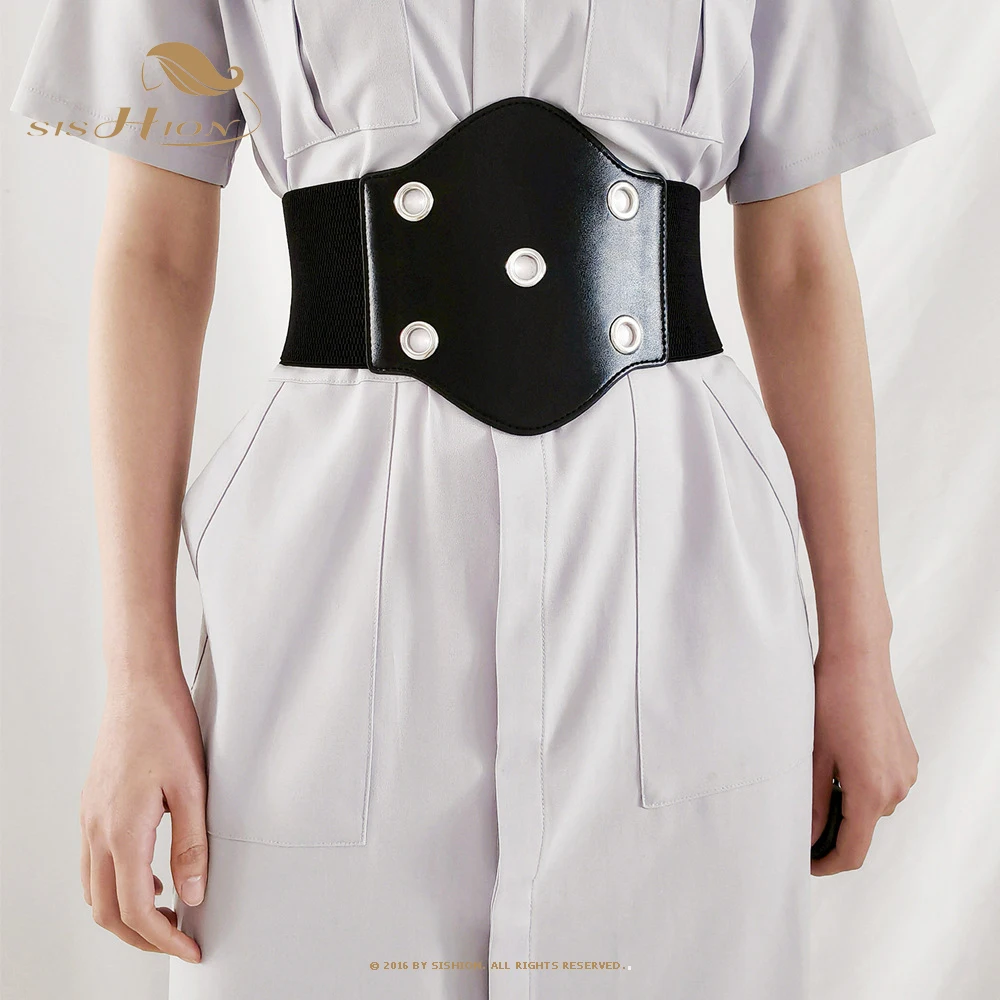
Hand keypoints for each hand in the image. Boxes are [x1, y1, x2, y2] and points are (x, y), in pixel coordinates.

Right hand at [80, 660, 207, 960]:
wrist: (139, 687)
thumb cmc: (168, 727)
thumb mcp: (192, 786)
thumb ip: (192, 844)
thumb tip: (193, 895)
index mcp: (123, 831)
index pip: (136, 908)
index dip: (164, 939)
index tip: (192, 949)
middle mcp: (97, 831)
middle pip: (107, 911)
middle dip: (141, 937)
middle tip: (179, 940)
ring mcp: (89, 819)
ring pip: (95, 891)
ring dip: (126, 914)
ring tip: (168, 914)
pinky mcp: (92, 808)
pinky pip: (94, 864)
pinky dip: (117, 885)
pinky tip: (151, 876)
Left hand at [810, 639, 917, 874]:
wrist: (858, 661)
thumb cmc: (832, 700)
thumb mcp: (814, 755)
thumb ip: (814, 801)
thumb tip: (809, 836)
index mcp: (871, 791)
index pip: (853, 850)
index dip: (828, 864)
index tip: (807, 863)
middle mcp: (897, 787)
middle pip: (862, 828)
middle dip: (833, 828)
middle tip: (802, 813)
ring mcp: (906, 772)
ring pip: (872, 806)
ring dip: (847, 802)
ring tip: (819, 775)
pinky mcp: (907, 757)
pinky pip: (883, 784)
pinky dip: (861, 784)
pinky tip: (839, 760)